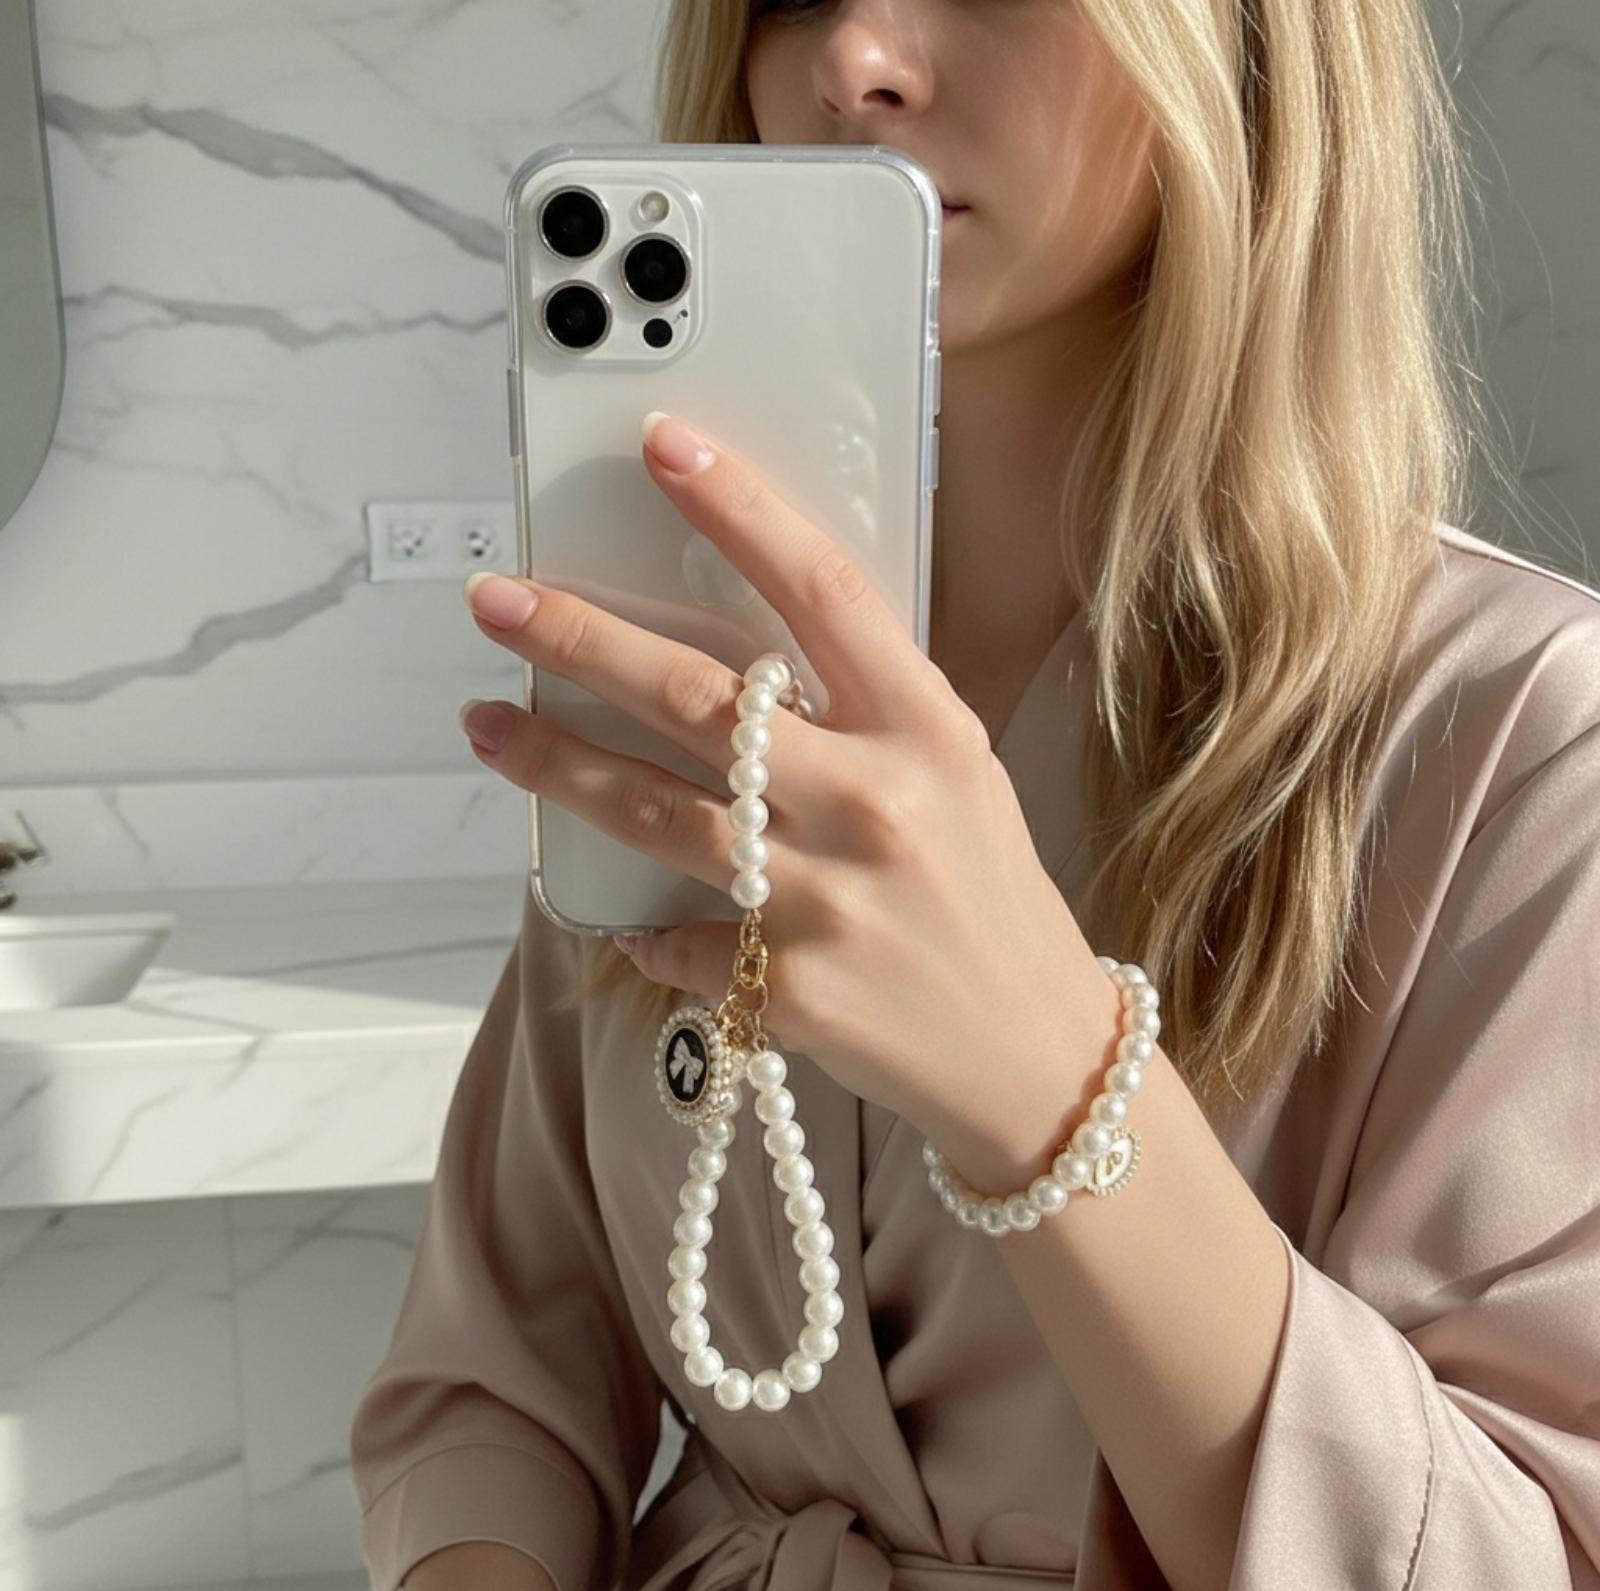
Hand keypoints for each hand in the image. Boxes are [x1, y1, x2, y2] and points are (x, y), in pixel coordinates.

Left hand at [459, 410, 1099, 1141]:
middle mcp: (874, 804)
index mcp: (927, 732)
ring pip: (653, 811)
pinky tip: (634, 914)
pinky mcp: (782, 989)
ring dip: (554, 765)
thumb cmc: (990, 901)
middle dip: (579, 639)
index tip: (663, 448)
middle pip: (697, 697)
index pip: (822, 591)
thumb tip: (740, 663)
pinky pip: (673, 938)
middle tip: (497, 602)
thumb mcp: (958, 777)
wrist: (1033, 1054)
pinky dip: (644, 924)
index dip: (739, 509)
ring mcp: (823, 901)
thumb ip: (864, 716)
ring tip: (488, 726)